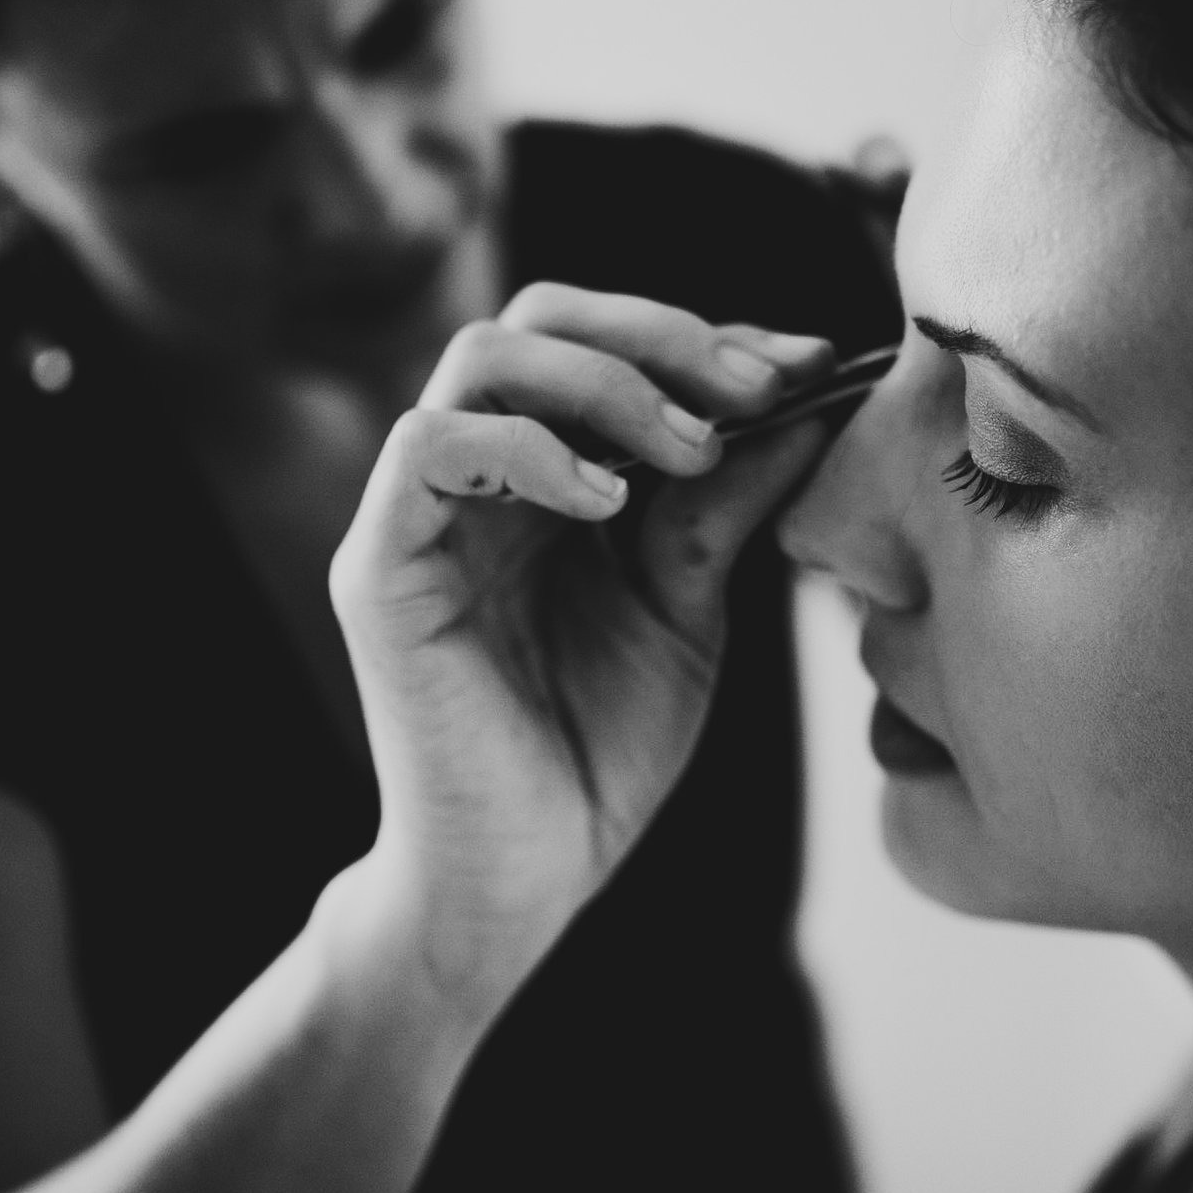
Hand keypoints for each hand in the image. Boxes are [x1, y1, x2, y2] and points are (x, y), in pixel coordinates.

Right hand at [329, 283, 833, 1014]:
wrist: (528, 876)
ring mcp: (417, 512)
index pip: (607, 344)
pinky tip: (605, 502)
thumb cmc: (599, 748)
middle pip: (538, 316)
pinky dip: (524, 447)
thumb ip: (726, 503)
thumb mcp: (687, 606)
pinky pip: (426, 446)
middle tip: (755, 389)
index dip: (707, 340)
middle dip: (661, 335)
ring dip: (604, 380)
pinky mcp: (379, 566)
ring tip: (692, 449)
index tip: (813, 365)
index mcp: (542, 472)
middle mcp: (473, 472)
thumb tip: (811, 398)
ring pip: (481, 356)